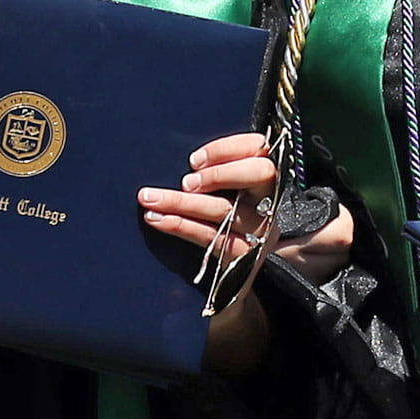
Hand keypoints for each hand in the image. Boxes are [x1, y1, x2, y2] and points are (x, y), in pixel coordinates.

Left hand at [138, 131, 278, 261]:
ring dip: (182, 202)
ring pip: (224, 208)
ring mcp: (260, 227)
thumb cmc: (228, 217)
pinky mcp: (244, 253)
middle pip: (258, 173)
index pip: (257, 147)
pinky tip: (157, 218)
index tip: (194, 160)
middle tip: (186, 182)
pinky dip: (180, 226)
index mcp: (268, 174)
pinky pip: (209, 236)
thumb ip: (219, 168)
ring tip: (150, 198)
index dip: (226, 149)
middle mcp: (270, 198)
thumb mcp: (231, 188)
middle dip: (219, 173)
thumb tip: (187, 161)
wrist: (243, 271)